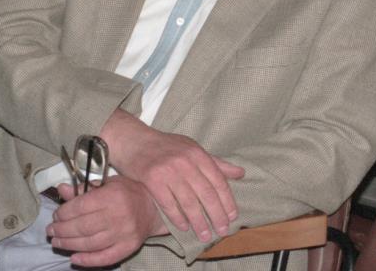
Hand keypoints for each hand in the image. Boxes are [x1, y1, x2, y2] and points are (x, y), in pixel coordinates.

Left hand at [47, 176, 167, 266]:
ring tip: (57, 241)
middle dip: (61, 230)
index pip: (80, 206)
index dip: (63, 212)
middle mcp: (118, 215)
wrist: (154, 208)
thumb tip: (61, 190)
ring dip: (68, 244)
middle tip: (51, 231)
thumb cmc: (129, 192)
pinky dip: (87, 260)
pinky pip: (104, 257)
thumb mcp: (108, 183)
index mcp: (113, 196)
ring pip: (89, 243)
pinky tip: (74, 258)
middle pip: (82, 227)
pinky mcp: (128, 247)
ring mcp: (123, 234)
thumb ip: (85, 188)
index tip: (56, 215)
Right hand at [100, 110, 244, 242]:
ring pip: (189, 202)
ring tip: (205, 235)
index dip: (227, 201)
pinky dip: (177, 217)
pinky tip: (184, 228)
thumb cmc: (167, 147)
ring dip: (198, 221)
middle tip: (222, 231)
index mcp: (199, 154)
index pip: (218, 181)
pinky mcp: (152, 180)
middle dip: (216, 215)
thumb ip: (216, 163)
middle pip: (206, 194)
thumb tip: (240, 173)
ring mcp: (169, 171)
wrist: (134, 141)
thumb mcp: (193, 149)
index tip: (232, 217)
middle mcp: (186, 162)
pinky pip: (168, 204)